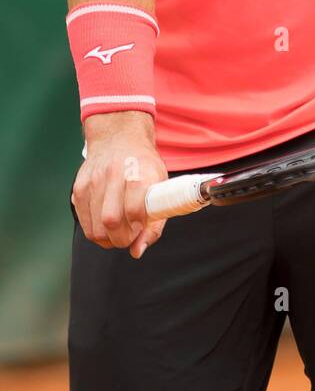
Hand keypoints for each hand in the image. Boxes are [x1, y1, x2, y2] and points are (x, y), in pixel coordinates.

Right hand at [72, 111, 167, 257]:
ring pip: (95, 227)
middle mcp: (115, 174)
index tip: (140, 228)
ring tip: (117, 230)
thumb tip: (137, 251)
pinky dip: (94, 229)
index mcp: (140, 172)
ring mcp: (94, 180)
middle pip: (111, 221)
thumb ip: (154, 222)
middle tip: (128, 235)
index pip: (134, 211)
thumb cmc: (144, 167)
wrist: (119, 139)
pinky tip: (104, 222)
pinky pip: (83, 221)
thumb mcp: (160, 186)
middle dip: (121, 239)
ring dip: (107, 238)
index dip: (138, 228)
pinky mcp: (79, 187)